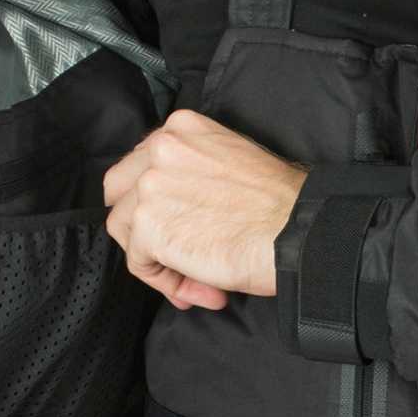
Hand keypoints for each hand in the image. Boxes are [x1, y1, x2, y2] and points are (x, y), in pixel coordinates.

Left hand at [104, 109, 308, 310]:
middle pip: (119, 192)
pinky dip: (168, 283)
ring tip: (200, 280)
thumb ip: (195, 173)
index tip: (183, 228)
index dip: (157, 202)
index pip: (143, 164)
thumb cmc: (281, 205)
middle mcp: (160, 149)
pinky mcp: (148, 226)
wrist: (298, 228)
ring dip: (159, 261)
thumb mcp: (232, 162)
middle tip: (174, 253)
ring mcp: (150, 186)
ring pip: (125, 230)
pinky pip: (140, 264)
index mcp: (182, 128)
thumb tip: (175, 214)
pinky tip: (205, 288)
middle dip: (140, 226)